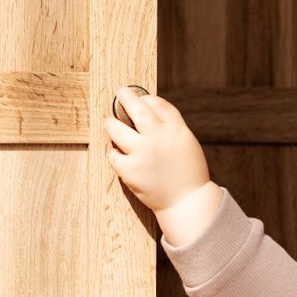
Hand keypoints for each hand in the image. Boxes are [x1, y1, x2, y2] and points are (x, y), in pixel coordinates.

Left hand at [104, 87, 210, 213]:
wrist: (187, 202)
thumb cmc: (188, 173)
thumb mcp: (187, 143)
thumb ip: (171, 128)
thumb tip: (150, 112)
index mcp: (176, 129)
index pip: (157, 104)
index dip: (146, 99)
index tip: (140, 99)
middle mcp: (158, 137)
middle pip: (137, 108)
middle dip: (125, 97)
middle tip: (120, 94)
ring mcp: (142, 153)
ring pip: (116, 129)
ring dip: (110, 123)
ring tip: (109, 122)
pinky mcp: (130, 170)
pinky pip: (113, 154)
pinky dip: (113, 152)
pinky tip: (116, 152)